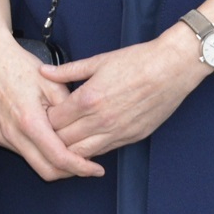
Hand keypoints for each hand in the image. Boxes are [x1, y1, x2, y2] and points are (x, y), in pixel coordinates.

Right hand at [0, 28, 101, 181]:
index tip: (96, 169)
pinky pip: (23, 152)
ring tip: (71, 149)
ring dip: (54, 162)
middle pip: (46, 170)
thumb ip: (69, 112)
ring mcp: (2, 136)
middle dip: (69, 171)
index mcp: (28, 121)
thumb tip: (83, 133)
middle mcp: (12, 133)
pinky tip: (50, 139)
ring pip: (34, 163)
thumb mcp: (52, 85)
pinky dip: (40, 152)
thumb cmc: (18, 65)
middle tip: (87, 166)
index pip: (58, 158)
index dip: (81, 167)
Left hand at [43, 22, 208, 159]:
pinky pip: (104, 152)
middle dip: (52, 137)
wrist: (171, 68)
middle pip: (64, 140)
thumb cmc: (136, 61)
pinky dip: (90, 151)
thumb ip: (68, 71)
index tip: (41, 114)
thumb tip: (43, 72)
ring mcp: (118, 131)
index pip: (54, 121)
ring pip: (83, 152)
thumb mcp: (98, 61)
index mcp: (89, 99)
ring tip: (63, 140)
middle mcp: (101, 120)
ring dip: (70, 148)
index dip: (43, 119)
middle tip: (47, 130)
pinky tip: (84, 143)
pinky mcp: (132, 137)